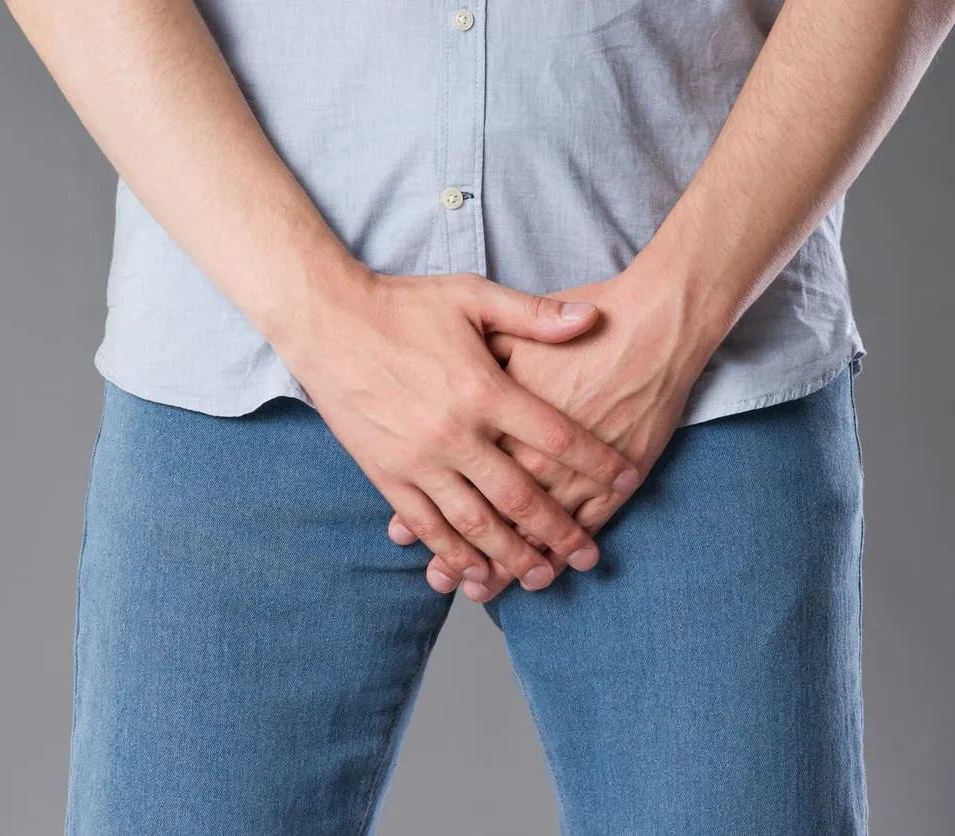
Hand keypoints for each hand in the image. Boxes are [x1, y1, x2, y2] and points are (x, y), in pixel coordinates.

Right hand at [269, 263, 642, 592]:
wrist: (327, 320)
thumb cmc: (403, 305)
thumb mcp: (473, 296)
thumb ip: (534, 315)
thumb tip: (592, 318)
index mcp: (483, 389)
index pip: (555, 436)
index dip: (597, 461)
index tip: (627, 479)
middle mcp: (454, 433)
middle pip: (521, 494)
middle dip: (561, 529)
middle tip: (590, 554)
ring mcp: (418, 459)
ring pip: (475, 521)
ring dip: (512, 554)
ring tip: (542, 575)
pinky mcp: (386, 474)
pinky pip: (426, 524)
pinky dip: (452, 552)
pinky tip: (475, 572)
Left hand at [387, 254, 727, 599]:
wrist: (656, 323)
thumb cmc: (579, 318)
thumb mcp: (504, 313)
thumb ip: (464, 354)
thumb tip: (426, 378)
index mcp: (495, 409)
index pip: (455, 472)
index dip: (428, 508)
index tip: (404, 536)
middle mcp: (530, 449)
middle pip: (488, 511)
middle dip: (461, 553)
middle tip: (442, 583)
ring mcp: (576, 469)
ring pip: (534, 529)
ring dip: (509, 564)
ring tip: (484, 591)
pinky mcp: (618, 477)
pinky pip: (584, 524)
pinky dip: (562, 551)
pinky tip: (547, 571)